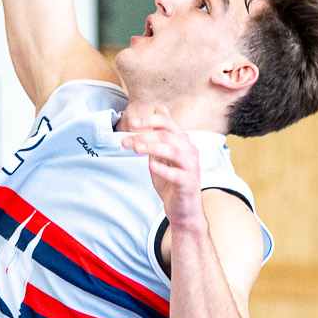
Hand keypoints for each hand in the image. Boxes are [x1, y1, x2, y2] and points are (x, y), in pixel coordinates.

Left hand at [119, 108, 202, 226]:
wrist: (183, 208)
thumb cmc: (173, 180)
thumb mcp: (164, 153)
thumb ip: (161, 133)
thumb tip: (159, 108)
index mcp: (183, 142)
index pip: (167, 124)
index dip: (149, 121)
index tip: (132, 123)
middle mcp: (190, 151)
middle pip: (167, 136)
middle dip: (144, 136)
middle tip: (125, 141)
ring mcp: (191, 167)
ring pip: (173, 150)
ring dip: (152, 147)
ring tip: (135, 148)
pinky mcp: (189, 183)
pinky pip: (177, 174)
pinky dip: (164, 169)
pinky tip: (151, 166)